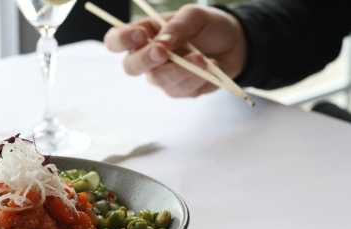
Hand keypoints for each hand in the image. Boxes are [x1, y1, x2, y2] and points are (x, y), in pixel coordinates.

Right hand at [103, 5, 246, 97]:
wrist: (234, 45)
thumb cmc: (208, 26)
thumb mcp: (195, 16)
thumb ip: (177, 26)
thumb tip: (162, 41)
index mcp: (143, 35)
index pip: (116, 40)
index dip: (121, 40)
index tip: (140, 35)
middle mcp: (146, 58)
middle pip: (130, 67)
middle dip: (146, 59)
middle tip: (163, 52)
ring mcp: (160, 77)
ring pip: (159, 80)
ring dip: (181, 69)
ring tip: (203, 59)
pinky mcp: (177, 90)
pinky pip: (181, 89)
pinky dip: (196, 78)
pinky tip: (209, 67)